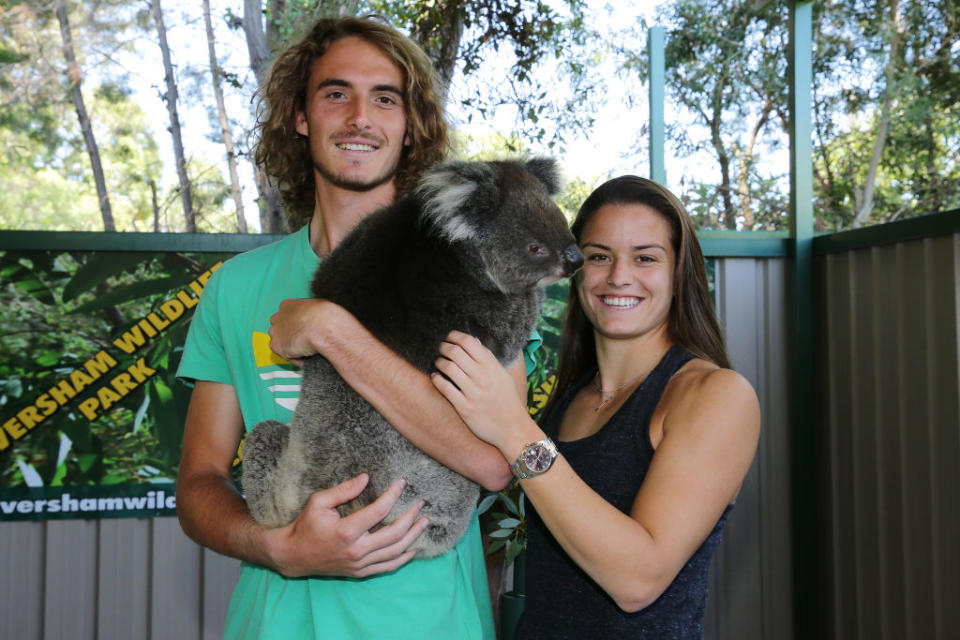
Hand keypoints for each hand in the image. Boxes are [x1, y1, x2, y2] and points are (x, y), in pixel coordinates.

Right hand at [267, 473, 427, 577]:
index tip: (402, 483)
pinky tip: (413, 547)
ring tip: (424, 522)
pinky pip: (388, 566)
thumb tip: (366, 478)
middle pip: (394, 534)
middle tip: (420, 504)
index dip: (393, 495)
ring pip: (395, 552)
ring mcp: (360, 564)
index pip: (379, 511)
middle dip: (410, 517)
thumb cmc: (306, 525)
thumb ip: (343, 490)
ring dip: (413, 536)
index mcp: (347, 531)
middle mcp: (356, 550)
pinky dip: (403, 557)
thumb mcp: (319, 502)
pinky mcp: (360, 572)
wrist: (294, 555)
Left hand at [268, 298, 337, 362]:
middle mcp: (277, 318)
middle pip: (279, 329)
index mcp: (287, 305)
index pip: (286, 316)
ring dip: (292, 347)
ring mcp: (276, 333)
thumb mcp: (317, 307)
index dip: (295, 324)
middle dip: (289, 335)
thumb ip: (309, 313)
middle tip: (303, 340)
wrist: (323, 328)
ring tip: (307, 348)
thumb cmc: (325, 317)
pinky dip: (296, 358)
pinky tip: (307, 354)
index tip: (303, 330)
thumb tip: (313, 320)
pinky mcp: (277, 347)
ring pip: (281, 343)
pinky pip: (287, 356)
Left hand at [431, 330, 532, 452]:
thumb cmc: (507, 400)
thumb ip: (489, 360)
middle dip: (443, 347)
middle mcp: (483, 377)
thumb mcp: (503, 375)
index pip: (468, 342)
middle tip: (441, 349)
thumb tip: (472, 343)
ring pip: (448, 367)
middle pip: (455, 352)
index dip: (454, 336)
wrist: (513, 428)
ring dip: (439, 362)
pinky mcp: (465, 408)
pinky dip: (436, 379)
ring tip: (439, 363)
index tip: (449, 337)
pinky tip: (436, 377)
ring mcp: (473, 393)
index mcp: (492, 366)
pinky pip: (445, 388)